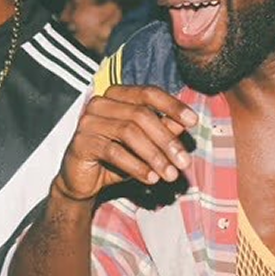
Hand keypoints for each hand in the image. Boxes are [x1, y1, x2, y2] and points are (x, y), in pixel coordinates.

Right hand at [54, 85, 197, 201]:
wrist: (83, 182)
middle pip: (141, 114)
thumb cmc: (116, 159)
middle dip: (166, 139)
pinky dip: (136, 166)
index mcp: (116, 95)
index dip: (172, 106)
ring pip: (129, 132)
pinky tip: (150, 178)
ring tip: (170, 174)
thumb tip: (183, 124)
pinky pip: (113, 152)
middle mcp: (100, 103)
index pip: (148, 93)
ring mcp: (88, 121)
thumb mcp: (145, 145)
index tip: (193, 122)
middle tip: (184, 162)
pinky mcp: (81, 142)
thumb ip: (162, 130)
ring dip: (154, 156)